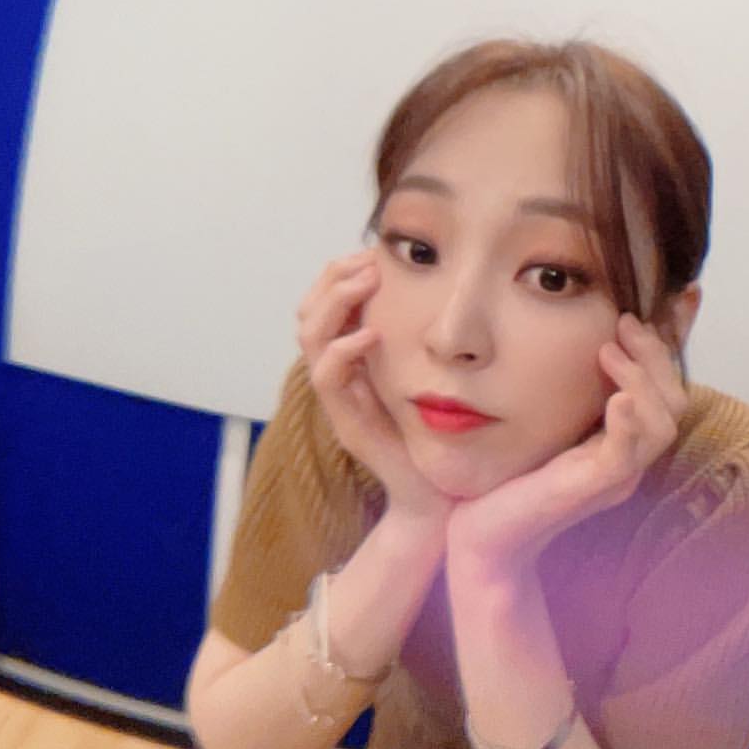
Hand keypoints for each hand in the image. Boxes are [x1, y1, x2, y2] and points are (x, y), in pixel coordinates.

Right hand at [296, 250, 456, 529]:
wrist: (436, 496)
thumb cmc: (437, 432)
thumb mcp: (428, 370)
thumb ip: (421, 337)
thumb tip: (440, 287)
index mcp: (354, 358)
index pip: (325, 302)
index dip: (340, 272)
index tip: (373, 252)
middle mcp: (340, 375)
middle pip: (308, 312)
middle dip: (333, 278)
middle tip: (368, 260)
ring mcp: (340, 399)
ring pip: (310, 338)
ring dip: (334, 302)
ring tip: (366, 283)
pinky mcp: (347, 423)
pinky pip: (328, 379)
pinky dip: (343, 350)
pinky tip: (370, 334)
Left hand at [446, 313, 688, 578]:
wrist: (481, 536)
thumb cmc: (508, 475)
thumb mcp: (544, 418)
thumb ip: (566, 384)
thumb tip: (581, 336)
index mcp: (623, 439)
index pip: (667, 384)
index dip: (678, 341)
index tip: (685, 294)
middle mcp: (628, 457)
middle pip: (675, 399)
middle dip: (656, 353)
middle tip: (625, 322)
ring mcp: (616, 475)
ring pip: (663, 423)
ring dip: (643, 379)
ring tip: (610, 351)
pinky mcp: (595, 488)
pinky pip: (627, 453)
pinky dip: (629, 421)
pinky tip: (616, 397)